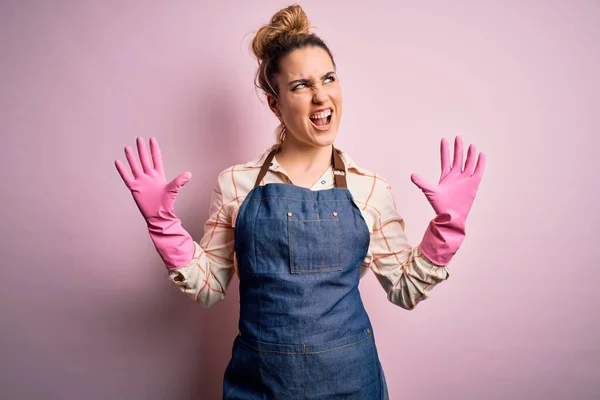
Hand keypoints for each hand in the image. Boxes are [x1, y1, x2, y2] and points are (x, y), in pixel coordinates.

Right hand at [115, 137, 190, 225]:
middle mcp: (149, 176)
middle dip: (142, 149)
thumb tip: (189, 174)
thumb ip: (179, 181)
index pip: (155, 158)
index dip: (154, 149)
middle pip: (144, 159)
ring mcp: (141, 181)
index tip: (152, 139)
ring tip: (127, 148)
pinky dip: (122, 170)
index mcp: (158, 175)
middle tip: (139, 138)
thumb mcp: (173, 190)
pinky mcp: (135, 188)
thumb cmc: (166, 204)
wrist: (158, 215)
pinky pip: (127, 177)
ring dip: (131, 157)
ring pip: (135, 166)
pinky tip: (118, 162)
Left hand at [411, 136, 485, 264]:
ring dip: (469, 155)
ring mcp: (465, 180)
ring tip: (471, 145)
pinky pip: (478, 171)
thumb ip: (422, 182)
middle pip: (458, 159)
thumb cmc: (440, 206)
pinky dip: (480, 163)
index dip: (445, 150)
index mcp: (446, 177)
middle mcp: (456, 177)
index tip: (444, 140)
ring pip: (468, 164)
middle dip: (458, 149)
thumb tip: (412, 175)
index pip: (446, 160)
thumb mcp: (430, 192)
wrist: (451, 217)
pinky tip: (481, 155)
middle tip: (458, 137)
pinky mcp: (473, 184)